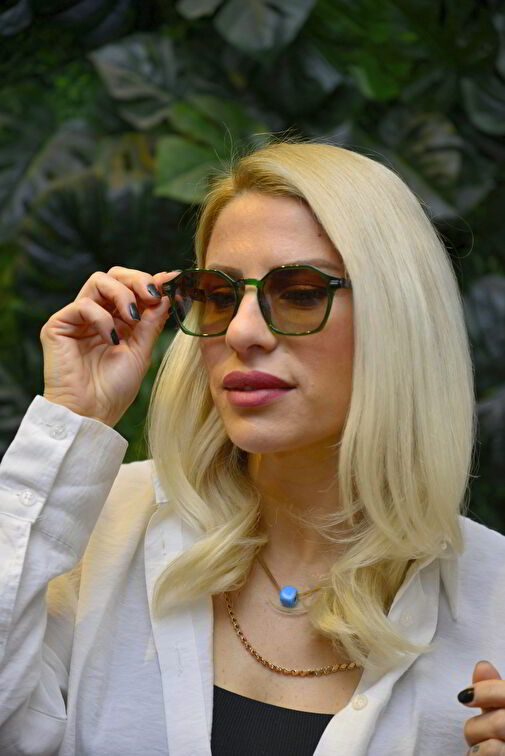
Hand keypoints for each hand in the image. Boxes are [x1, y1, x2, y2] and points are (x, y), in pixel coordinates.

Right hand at [41, 266, 180, 426]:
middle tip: (153, 295)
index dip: (152, 282)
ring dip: (122, 294)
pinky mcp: (58, 325)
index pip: (132, 288)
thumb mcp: (142, 351)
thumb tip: (166, 294)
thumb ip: (152, 322)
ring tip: (133, 317)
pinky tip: (112, 339)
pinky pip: (83, 305)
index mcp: (117, 320)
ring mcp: (77, 318)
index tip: (173, 280)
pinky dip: (102, 318)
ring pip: (98, 281)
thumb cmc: (115, 388)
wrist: (91, 413)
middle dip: (138, 280)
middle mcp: (97, 314)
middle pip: (114, 276)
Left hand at [460, 660, 504, 754]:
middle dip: (479, 727)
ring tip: (484, 748)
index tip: (464, 697)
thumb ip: (494, 691)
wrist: (501, 755)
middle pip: (499, 722)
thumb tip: (482, 665)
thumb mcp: (502, 711)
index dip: (486, 692)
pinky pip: (492, 755)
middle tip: (479, 734)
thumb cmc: (503, 737)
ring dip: (479, 746)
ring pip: (492, 746)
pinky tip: (482, 755)